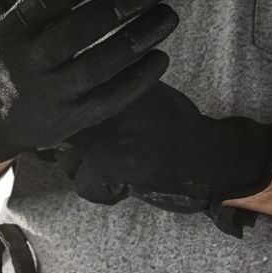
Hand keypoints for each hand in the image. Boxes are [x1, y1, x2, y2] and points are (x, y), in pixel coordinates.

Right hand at [0, 0, 177, 165]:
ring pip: (99, 66)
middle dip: (122, 3)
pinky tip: (161, 57)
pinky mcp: (72, 121)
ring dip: (139, 38)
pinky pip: (111, 100)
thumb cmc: (10, 44)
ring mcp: (51, 96)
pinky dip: (139, 79)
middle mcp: (28, 65)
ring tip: (168, 15)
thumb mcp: (5, 6)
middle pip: (78, 31)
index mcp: (9, 30)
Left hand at [52, 83, 271, 235]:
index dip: (74, 128)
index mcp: (106, 78)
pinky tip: (128, 187)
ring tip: (121, 172)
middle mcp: (99, 97)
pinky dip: (104, 195)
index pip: (63, 103)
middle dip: (76, 153)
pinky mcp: (109, 157)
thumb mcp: (142, 94)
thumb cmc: (179, 129)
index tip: (95, 138)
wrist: (211, 154)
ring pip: (67, 161)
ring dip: (88, 174)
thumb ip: (109, 93)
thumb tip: (72, 103)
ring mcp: (103, 127)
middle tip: (111, 161)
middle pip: (60, 134)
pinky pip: (83, 185)